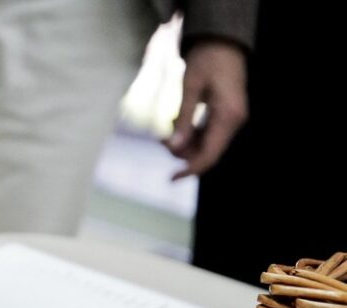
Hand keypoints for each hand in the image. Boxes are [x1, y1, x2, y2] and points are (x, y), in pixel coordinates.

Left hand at [164, 40, 247, 179]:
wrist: (223, 40)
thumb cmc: (207, 58)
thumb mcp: (190, 87)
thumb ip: (183, 118)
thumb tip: (174, 146)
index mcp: (228, 116)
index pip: (210, 154)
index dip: (191, 169)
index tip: (171, 178)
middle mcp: (234, 121)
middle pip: (208, 152)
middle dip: (183, 152)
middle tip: (161, 139)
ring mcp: (231, 118)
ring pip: (206, 144)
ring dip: (185, 143)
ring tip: (165, 130)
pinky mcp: (226, 114)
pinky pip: (208, 134)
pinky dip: (191, 134)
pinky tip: (175, 125)